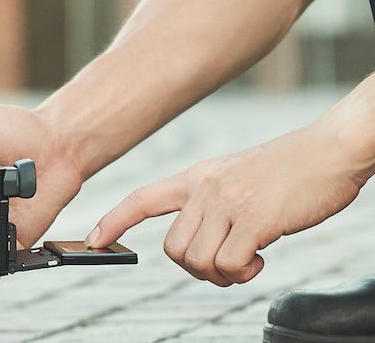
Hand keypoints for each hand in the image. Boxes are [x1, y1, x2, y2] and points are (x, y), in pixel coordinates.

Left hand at [85, 121, 368, 286]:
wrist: (329, 152)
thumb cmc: (287, 171)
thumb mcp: (234, 178)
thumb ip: (210, 205)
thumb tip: (199, 248)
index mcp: (197, 177)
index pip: (143, 199)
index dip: (115, 221)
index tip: (95, 241)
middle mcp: (206, 188)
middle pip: (173, 249)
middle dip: (196, 268)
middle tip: (227, 264)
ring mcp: (228, 203)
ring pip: (198, 261)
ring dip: (222, 273)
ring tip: (247, 259)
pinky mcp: (254, 219)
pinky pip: (229, 265)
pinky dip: (243, 273)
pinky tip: (260, 258)